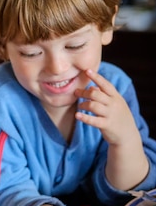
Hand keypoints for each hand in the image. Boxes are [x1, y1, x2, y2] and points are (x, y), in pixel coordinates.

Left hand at [74, 69, 148, 189]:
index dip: (96, 77)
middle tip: (76, 93)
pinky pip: (93, 120)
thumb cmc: (118, 117)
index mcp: (116, 97)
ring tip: (80, 106)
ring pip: (93, 106)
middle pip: (96, 94)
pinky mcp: (106, 125)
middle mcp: (114, 104)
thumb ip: (104, 95)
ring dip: (83, 104)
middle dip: (84, 92)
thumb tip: (92, 87)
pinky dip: (84, 117)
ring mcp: (110, 115)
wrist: (127, 135)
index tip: (87, 70)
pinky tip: (77, 115)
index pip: (105, 84)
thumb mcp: (115, 104)